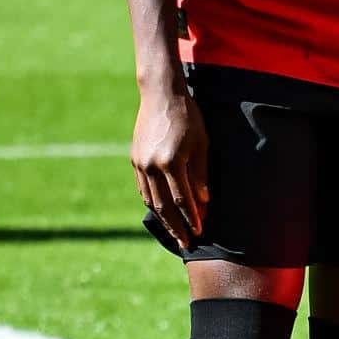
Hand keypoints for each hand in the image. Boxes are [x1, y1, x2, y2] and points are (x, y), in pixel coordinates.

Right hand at [133, 85, 208, 249]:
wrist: (161, 95)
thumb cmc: (188, 117)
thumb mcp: (201, 144)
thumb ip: (201, 174)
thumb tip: (203, 202)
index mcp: (171, 162)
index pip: (183, 200)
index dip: (192, 218)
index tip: (200, 231)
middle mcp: (152, 166)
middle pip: (164, 205)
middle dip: (176, 227)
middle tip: (186, 243)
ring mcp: (140, 163)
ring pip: (151, 199)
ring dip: (163, 218)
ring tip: (174, 232)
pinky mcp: (134, 159)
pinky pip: (143, 188)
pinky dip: (152, 202)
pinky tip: (161, 210)